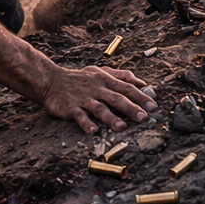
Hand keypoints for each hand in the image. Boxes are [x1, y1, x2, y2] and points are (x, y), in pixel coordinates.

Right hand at [40, 65, 156, 133]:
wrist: (52, 81)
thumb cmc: (80, 79)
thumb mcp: (101, 72)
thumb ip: (122, 76)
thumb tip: (142, 83)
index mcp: (105, 80)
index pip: (126, 87)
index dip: (140, 96)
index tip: (153, 106)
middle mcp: (96, 89)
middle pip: (116, 98)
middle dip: (130, 108)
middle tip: (143, 117)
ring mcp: (83, 98)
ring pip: (99, 108)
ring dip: (111, 118)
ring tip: (122, 127)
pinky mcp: (70, 107)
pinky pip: (79, 116)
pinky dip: (86, 124)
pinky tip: (94, 131)